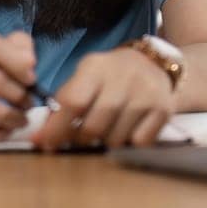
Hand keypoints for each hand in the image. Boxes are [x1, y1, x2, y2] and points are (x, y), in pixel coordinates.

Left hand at [32, 46, 176, 151]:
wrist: (154, 64)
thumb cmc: (110, 74)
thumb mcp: (86, 75)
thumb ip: (65, 100)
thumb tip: (42, 136)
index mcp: (96, 67)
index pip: (73, 102)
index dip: (56, 127)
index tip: (44, 143)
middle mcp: (123, 79)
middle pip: (93, 127)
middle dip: (80, 138)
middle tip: (80, 135)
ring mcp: (146, 95)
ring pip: (115, 139)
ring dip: (105, 140)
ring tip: (107, 125)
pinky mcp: (164, 110)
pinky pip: (138, 142)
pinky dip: (129, 140)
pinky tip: (128, 126)